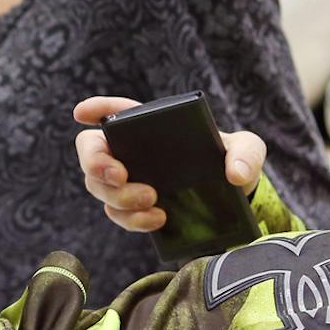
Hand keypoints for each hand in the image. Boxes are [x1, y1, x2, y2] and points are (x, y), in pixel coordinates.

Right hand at [72, 95, 266, 233]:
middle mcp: (132, 152)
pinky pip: (116, 214)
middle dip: (96, 164)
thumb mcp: (248, 149)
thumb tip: (233, 174)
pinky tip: (158, 219)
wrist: (233, 203)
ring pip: (98, 187)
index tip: (81, 113)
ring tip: (152, 200)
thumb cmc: (233, 163)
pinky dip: (131, 219)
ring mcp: (129, 181)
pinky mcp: (134, 209)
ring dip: (117, 196)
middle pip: (92, 151)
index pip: (117, 111)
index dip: (96, 109)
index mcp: (152, 127)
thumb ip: (246, 154)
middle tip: (120, 176)